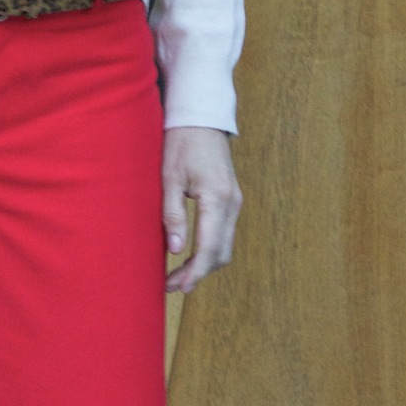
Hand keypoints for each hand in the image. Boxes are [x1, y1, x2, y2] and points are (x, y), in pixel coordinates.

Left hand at [162, 125, 241, 293]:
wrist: (200, 119)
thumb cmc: (181, 143)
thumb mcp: (169, 177)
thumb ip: (173, 214)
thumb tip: (176, 250)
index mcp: (217, 198)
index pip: (210, 247)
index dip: (195, 272)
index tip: (178, 287)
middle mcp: (233, 203)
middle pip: (221, 253)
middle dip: (199, 273)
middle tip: (172, 285)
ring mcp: (235, 202)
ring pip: (225, 246)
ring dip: (205, 264)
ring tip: (178, 275)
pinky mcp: (231, 200)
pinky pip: (224, 233)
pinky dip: (210, 250)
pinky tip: (191, 255)